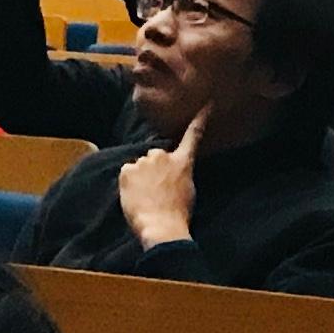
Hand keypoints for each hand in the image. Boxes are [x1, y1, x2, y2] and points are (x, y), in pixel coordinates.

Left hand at [115, 116, 204, 247]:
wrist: (161, 227)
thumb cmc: (178, 214)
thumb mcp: (188, 190)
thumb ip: (180, 172)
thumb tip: (172, 170)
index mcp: (182, 162)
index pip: (191, 137)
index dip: (199, 120)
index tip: (206, 105)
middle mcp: (163, 156)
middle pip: (156, 154)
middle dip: (155, 166)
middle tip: (156, 189)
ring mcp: (144, 161)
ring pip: (140, 165)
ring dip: (141, 176)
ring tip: (146, 197)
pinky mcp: (127, 169)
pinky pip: (127, 173)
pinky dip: (129, 183)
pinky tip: (136, 197)